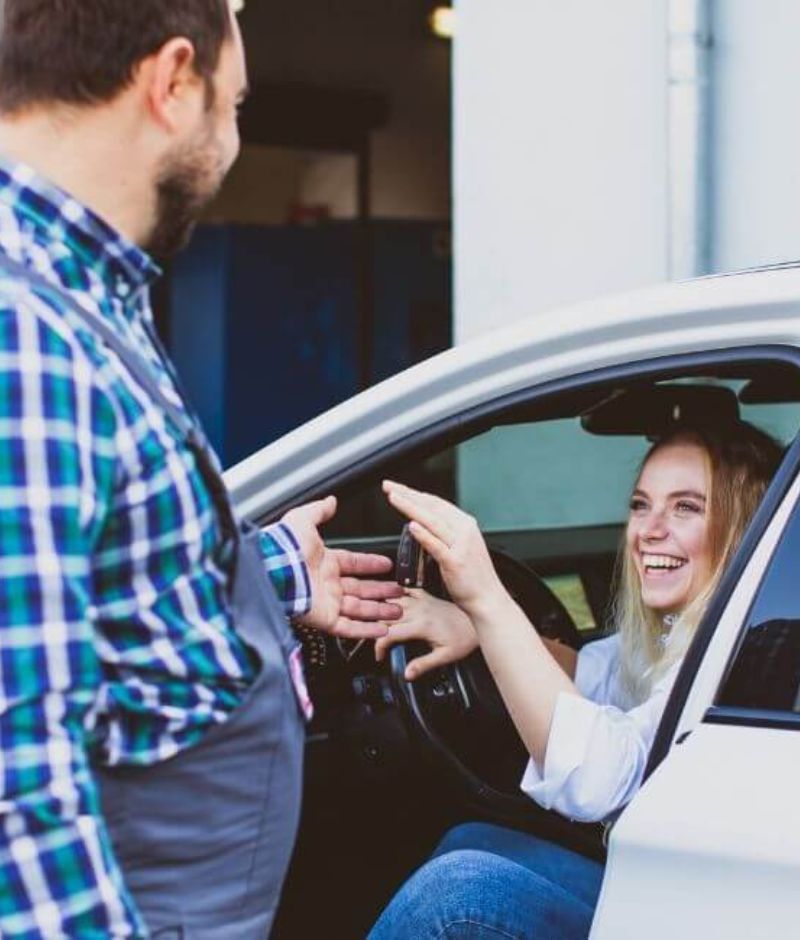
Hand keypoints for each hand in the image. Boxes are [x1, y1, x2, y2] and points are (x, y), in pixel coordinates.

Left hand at [282, 496, 403, 637]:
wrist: (273, 569)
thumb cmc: (285, 547)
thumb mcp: (304, 520)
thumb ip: (319, 511)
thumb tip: (330, 501)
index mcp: (324, 562)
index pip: (353, 563)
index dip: (371, 564)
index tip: (386, 565)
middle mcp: (327, 584)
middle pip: (361, 589)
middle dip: (381, 591)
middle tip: (398, 592)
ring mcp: (327, 603)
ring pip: (360, 610)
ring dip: (380, 611)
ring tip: (398, 610)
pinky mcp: (325, 620)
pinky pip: (350, 628)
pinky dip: (367, 630)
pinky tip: (383, 629)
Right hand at [374, 588, 478, 679]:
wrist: (477, 622)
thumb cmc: (464, 638)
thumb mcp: (445, 657)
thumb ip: (424, 665)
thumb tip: (407, 674)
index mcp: (421, 626)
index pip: (390, 634)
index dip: (379, 646)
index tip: (379, 655)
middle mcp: (419, 611)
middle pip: (386, 616)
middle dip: (374, 628)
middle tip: (371, 639)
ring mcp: (422, 601)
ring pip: (392, 600)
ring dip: (381, 608)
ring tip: (374, 619)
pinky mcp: (426, 596)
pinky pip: (406, 589)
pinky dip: (395, 591)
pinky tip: (388, 595)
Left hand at [382, 481, 506, 617]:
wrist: (488, 599)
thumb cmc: (473, 577)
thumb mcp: (460, 547)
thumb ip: (444, 534)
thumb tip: (421, 524)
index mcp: (465, 524)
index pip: (436, 503)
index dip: (415, 493)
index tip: (397, 488)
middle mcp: (464, 530)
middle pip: (432, 506)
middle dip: (408, 494)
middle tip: (388, 486)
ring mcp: (461, 545)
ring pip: (432, 520)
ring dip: (411, 507)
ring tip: (394, 498)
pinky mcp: (455, 562)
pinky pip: (436, 545)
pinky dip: (423, 534)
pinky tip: (411, 526)